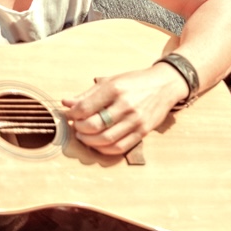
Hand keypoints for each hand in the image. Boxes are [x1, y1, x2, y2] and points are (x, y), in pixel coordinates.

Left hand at [61, 65, 183, 155]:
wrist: (165, 85)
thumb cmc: (135, 82)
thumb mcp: (111, 81)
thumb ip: (87, 94)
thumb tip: (66, 103)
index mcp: (115, 88)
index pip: (85, 108)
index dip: (73, 114)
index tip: (70, 115)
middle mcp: (126, 105)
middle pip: (93, 126)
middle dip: (79, 129)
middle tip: (77, 126)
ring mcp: (136, 120)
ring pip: (105, 139)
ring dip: (89, 141)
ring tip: (85, 136)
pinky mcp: (143, 131)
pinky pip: (120, 147)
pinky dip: (104, 149)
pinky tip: (99, 143)